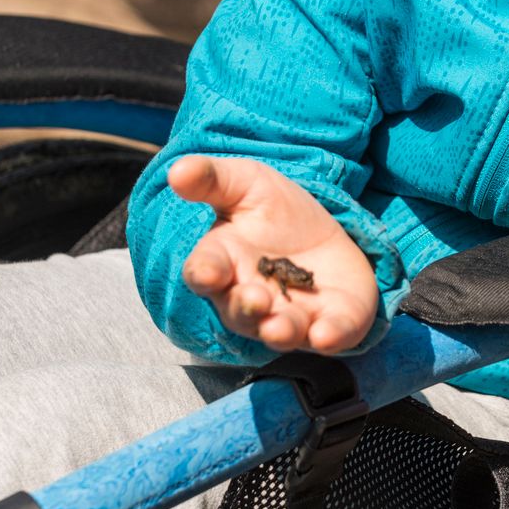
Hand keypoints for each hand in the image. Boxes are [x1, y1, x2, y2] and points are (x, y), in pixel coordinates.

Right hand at [168, 155, 378, 354]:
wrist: (324, 232)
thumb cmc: (273, 211)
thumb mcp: (245, 183)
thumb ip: (211, 178)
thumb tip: (177, 171)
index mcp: (224, 263)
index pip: (204, 273)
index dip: (204, 273)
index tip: (207, 272)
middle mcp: (251, 297)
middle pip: (240, 311)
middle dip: (246, 307)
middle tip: (255, 297)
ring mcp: (291, 315)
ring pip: (279, 331)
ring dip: (279, 331)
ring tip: (280, 327)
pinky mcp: (331, 322)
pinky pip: (330, 336)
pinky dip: (329, 337)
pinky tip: (327, 335)